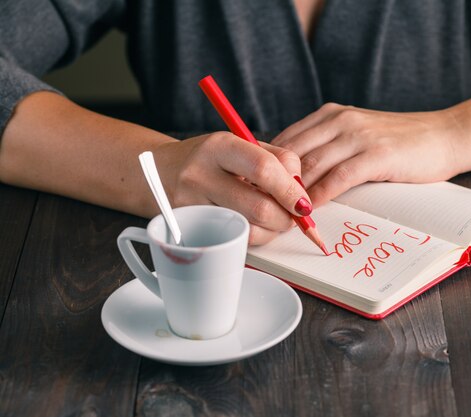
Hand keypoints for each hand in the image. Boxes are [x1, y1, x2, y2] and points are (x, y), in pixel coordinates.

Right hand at [151, 132, 312, 244]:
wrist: (158, 172)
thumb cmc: (209, 159)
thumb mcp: (241, 145)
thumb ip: (278, 160)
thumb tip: (302, 190)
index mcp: (219, 147)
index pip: (264, 169)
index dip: (290, 190)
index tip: (304, 203)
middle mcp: (200, 175)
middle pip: (259, 208)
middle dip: (286, 218)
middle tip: (293, 216)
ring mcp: (191, 205)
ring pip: (248, 231)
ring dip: (271, 231)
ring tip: (272, 218)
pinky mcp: (187, 229)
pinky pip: (232, 241)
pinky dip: (253, 237)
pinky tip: (253, 225)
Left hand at [271, 103, 466, 205]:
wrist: (445, 135)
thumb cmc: (400, 143)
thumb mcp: (357, 138)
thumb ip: (328, 150)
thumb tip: (296, 179)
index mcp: (330, 115)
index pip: (285, 140)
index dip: (265, 167)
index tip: (252, 190)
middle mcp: (339, 120)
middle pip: (291, 153)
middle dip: (271, 183)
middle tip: (258, 208)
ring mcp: (358, 135)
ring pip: (311, 165)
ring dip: (292, 193)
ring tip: (278, 215)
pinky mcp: (376, 154)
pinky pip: (338, 178)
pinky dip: (319, 196)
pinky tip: (309, 212)